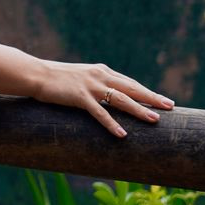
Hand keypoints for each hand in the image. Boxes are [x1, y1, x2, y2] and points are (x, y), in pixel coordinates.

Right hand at [31, 58, 173, 136]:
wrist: (35, 74)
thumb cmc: (56, 78)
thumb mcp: (80, 77)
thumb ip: (95, 84)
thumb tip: (107, 97)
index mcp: (101, 70)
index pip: (129, 82)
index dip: (146, 91)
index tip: (162, 99)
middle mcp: (99, 75)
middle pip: (131, 88)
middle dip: (152, 98)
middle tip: (169, 106)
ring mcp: (90, 86)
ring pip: (120, 99)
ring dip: (138, 110)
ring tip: (154, 120)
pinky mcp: (79, 97)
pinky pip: (99, 112)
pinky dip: (112, 123)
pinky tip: (122, 133)